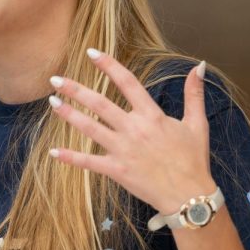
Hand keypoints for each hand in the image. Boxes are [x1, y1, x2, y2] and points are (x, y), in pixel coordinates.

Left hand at [48, 51, 214, 214]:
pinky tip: (54, 151)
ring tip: (52, 102)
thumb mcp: (197, 124)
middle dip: (75, 89)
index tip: (92, 53)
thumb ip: (194, 93)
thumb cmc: (193, 160)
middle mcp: (134, 129)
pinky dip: (71, 157)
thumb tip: (198, 66)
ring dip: (69, 115)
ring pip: (90, 128)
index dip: (109, 65)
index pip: (127, 83)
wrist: (189, 196)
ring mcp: (123, 150)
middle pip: (99, 104)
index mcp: (152, 116)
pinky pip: (89, 163)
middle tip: (55, 79)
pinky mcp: (117, 170)